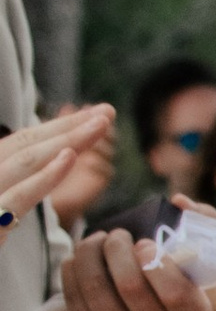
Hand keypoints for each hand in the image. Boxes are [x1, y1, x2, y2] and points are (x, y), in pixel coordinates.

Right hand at [0, 105, 115, 256]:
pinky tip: (68, 159)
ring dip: (64, 140)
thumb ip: (13, 195)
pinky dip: (43, 177)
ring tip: (99, 125)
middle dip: (68, 126)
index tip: (94, 118)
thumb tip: (50, 168)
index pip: (21, 144)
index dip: (57, 128)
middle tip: (107, 112)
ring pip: (24, 161)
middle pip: (25, 145)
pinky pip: (16, 198)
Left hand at [63, 222, 215, 310]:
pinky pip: (73, 297)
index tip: (145, 244)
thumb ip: (202, 224)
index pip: (176, 293)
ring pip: (96, 289)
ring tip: (96, 241)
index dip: (155, 262)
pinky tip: (81, 260)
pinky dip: (73, 269)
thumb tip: (179, 202)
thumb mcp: (197, 260)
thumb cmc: (173, 284)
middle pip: (131, 287)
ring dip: (90, 252)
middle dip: (117, 249)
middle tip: (117, 236)